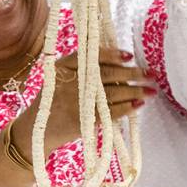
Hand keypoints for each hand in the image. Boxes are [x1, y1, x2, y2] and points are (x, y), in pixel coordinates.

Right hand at [9, 48, 154, 165]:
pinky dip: (127, 108)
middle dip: (132, 74)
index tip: (129, 55)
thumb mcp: (59, 80)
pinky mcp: (83, 119)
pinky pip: (110, 111)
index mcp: (63, 67)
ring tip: (151, 90)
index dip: (112, 55)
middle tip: (150, 73)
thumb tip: (119, 65)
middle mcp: (70, 81)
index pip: (91, 56)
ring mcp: (76, 101)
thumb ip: (81, 71)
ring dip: (135, 91)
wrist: (35, 131)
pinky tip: (138, 104)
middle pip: (106, 74)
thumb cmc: (52, 103)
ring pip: (112, 92)